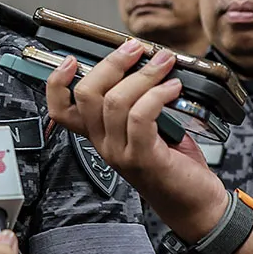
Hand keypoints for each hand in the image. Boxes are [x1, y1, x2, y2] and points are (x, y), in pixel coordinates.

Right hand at [45, 42, 230, 239]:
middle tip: (135, 48)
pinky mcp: (143, 158)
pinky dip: (158, 95)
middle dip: (111, 63)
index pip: (61, 109)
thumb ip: (139, 101)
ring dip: (143, 74)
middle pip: (87, 95)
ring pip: (115, 101)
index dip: (58, 82)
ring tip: (165, 64)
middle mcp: (103, 144)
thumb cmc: (174, 165)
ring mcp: (120, 152)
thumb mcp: (149, 129)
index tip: (72, 60)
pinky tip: (173, 88)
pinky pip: (141, 116)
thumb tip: (146, 63)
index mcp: (99, 135)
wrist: (194, 205)